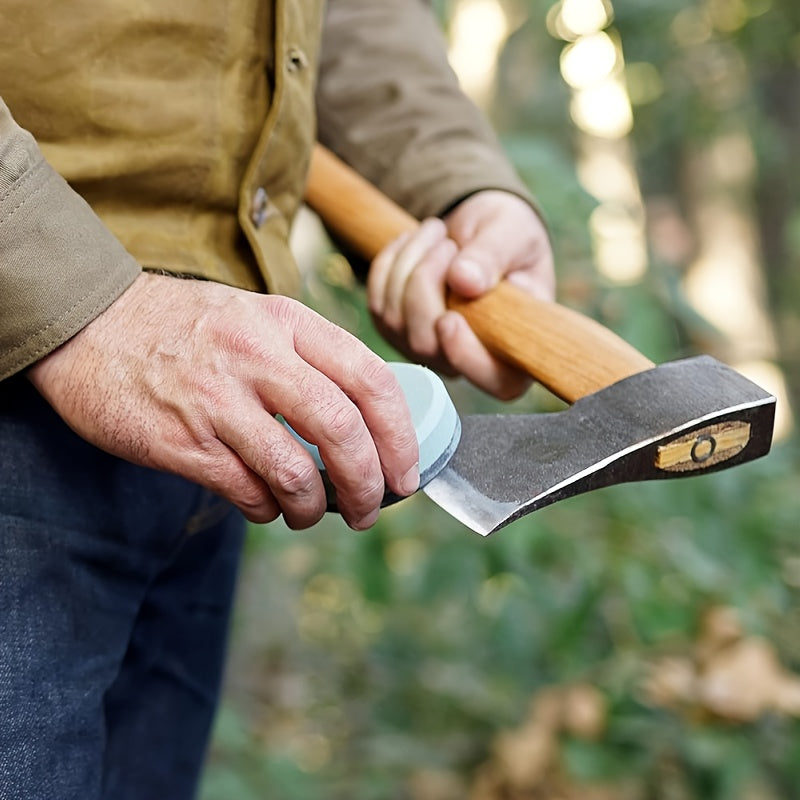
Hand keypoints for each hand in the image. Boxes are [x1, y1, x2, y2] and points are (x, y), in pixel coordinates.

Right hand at [28, 273, 418, 529]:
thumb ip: (308, 356)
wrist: (88, 325)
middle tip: (373, 508)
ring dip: (316, 508)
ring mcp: (217, 400)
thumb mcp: (256, 316)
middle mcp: (258, 357)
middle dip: (370, 482)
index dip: (400, 433)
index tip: (407, 471)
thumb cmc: (186, 327)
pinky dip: (268, 509)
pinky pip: (247, 492)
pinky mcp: (182, 442)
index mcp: (286, 322)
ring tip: (313, 514)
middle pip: (342, 429)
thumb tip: (365, 419)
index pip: (370, 378)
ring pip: (296, 472)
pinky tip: (267, 505)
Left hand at [368, 191, 554, 399]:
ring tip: (437, 232)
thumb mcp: (513, 233)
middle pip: (428, 346)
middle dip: (427, 283)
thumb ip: (494, 257)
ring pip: (396, 321)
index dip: (466, 357)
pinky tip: (414, 242)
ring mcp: (426, 349)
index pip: (495, 380)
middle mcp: (467, 361)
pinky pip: (377, 302)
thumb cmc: (508, 236)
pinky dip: (390, 263)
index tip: (450, 318)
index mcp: (515, 349)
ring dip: (409, 264)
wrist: (479, 228)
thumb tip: (465, 282)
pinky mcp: (395, 330)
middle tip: (448, 241)